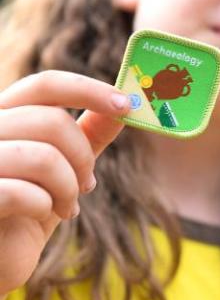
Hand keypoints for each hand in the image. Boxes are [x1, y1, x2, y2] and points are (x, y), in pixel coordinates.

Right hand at [0, 71, 128, 295]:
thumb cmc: (26, 212)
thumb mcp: (65, 168)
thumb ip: (89, 135)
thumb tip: (125, 105)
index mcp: (3, 116)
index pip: (44, 84)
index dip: (89, 90)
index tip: (126, 105)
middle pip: (52, 121)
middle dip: (83, 157)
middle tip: (87, 185)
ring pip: (42, 156)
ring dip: (68, 187)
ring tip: (68, 206)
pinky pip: (21, 192)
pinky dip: (44, 206)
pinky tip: (41, 215)